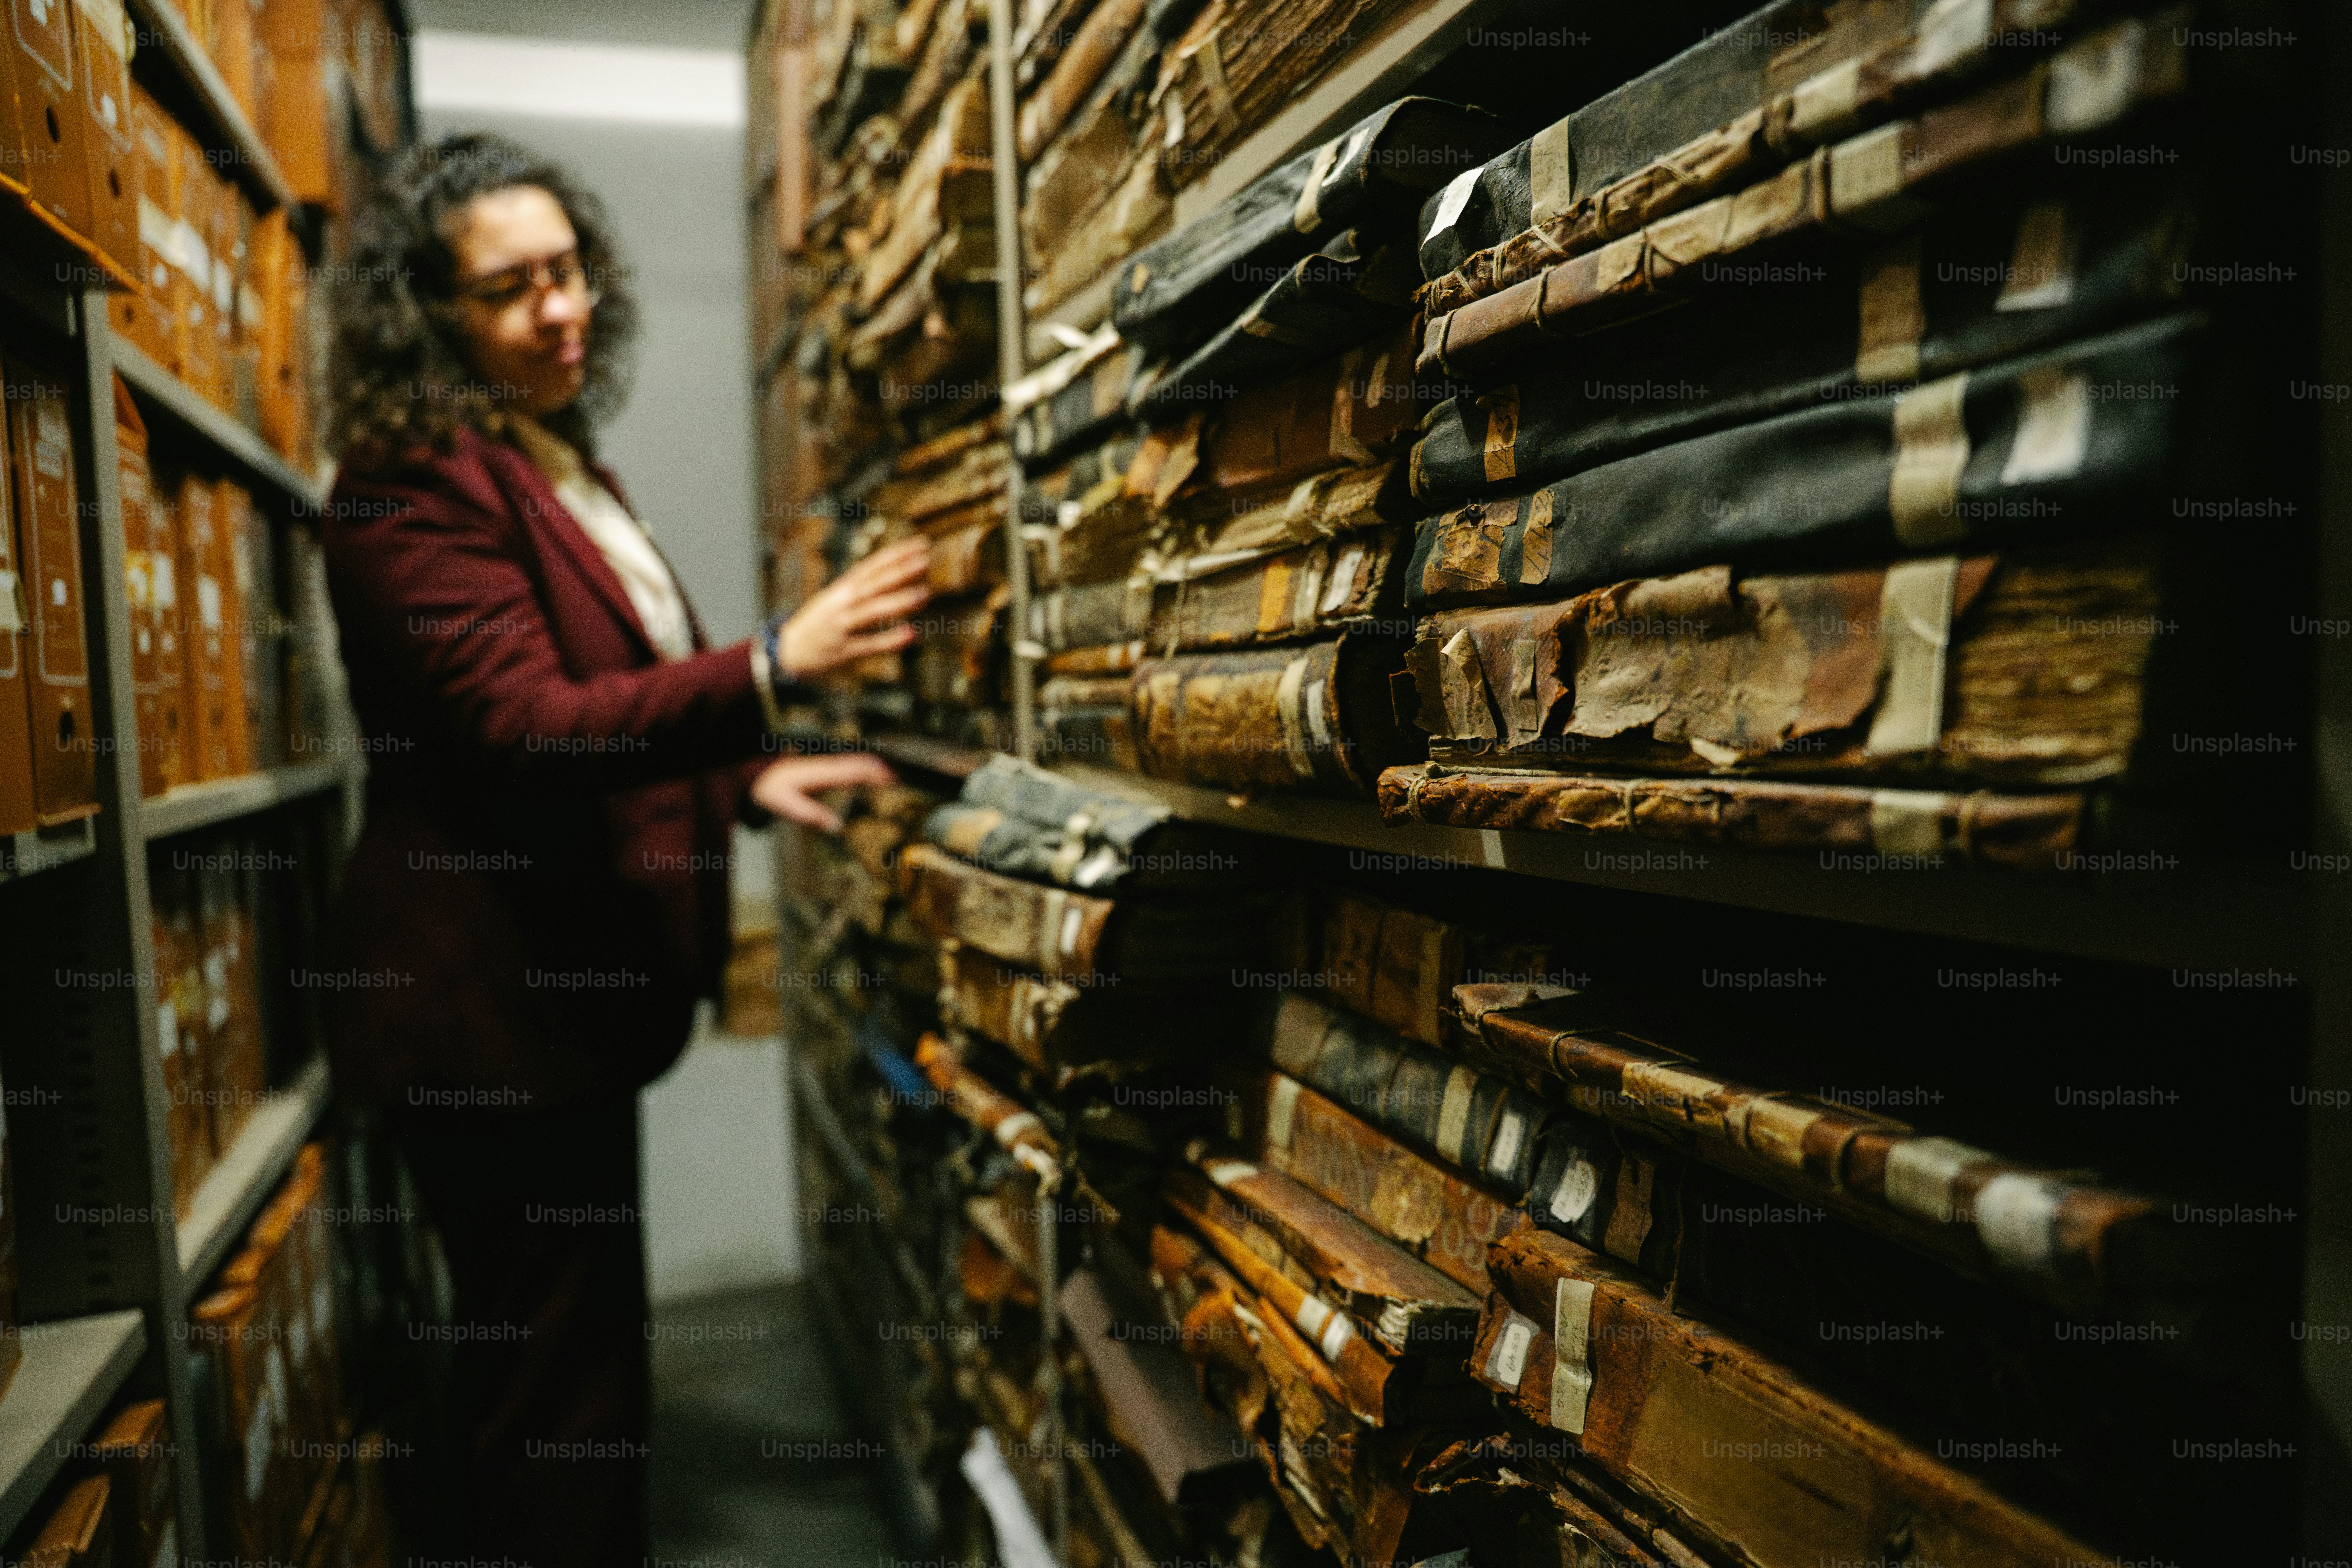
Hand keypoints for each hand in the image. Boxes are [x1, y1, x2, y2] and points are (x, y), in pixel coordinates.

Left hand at [750, 752, 895, 832]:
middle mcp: (826, 767)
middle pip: (859, 764)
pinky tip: (866, 783)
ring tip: (891, 782)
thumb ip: (810, 814)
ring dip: (872, 771)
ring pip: (854, 766)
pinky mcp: (821, 773)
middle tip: (901, 781)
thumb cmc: (768, 789)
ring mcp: (824, 769)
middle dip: (880, 770)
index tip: (892, 777)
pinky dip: (861, 774)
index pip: (854, 769)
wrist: (752, 776)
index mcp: (821, 773)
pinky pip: (846, 770)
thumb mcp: (785, 804)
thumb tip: (836, 826)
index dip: (875, 772)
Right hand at [776, 537, 931, 679]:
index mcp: (843, 588)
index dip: (897, 554)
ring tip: (925, 594)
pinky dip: (889, 640)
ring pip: (871, 611)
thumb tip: (898, 570)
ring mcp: (841, 626)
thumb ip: (863, 585)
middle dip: (900, 571)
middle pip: (874, 584)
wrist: (788, 650)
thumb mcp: (837, 596)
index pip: (873, 565)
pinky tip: (911, 634)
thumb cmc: (822, 621)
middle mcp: (842, 603)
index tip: (922, 544)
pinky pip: (868, 645)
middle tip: (927, 560)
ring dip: (898, 602)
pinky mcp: (843, 650)